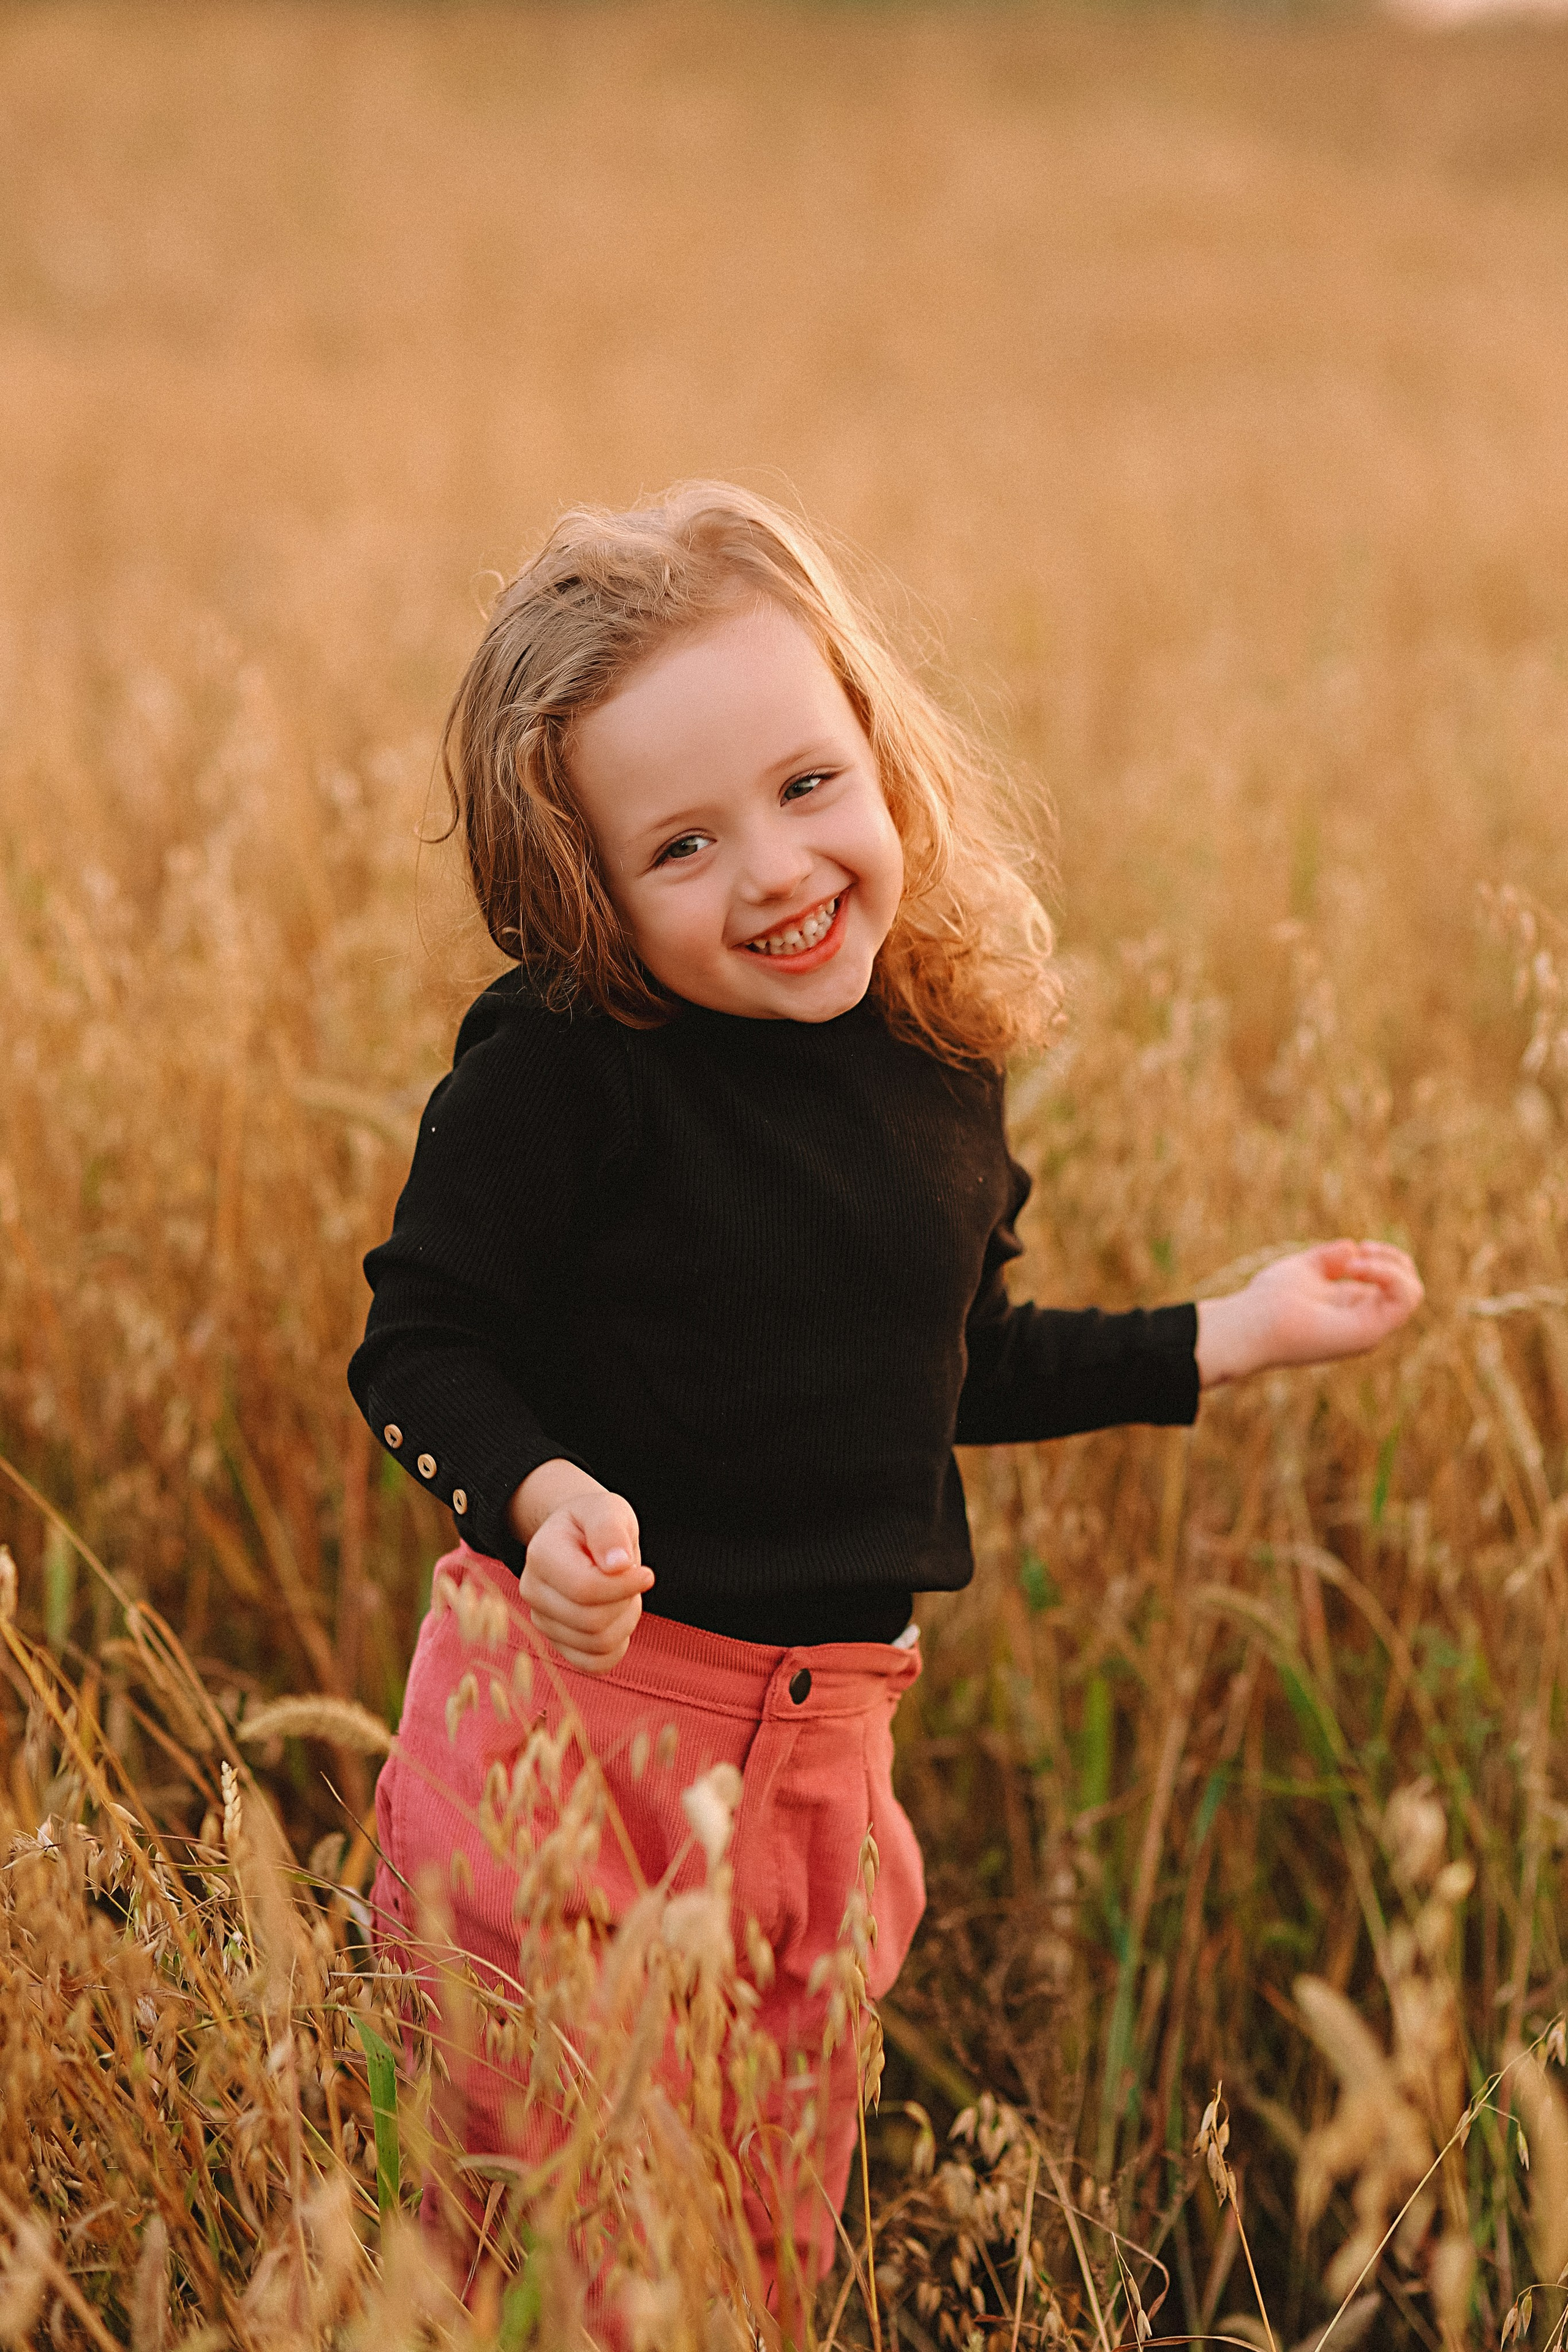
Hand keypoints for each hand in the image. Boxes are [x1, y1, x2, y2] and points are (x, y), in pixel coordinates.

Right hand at [509, 1460, 653, 1672]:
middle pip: (592, 1621)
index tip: (647, 1574)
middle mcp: (532, 1591)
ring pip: (597, 1644)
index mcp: (541, 1555)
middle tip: (632, 1580)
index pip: (585, 1589)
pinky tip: (617, 1618)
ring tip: (622, 1594)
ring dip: (625, 1621)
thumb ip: (610, 1530)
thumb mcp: (607, 1509)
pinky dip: (616, 1647)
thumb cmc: (596, 1521)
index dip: (624, 1587)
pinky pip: (593, 1664)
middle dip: (626, 1603)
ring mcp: (541, 1620)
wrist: (579, 1536)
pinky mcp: (556, 1642)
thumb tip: (618, 1565)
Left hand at [1195, 1240, 1423, 1387]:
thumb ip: (1329, 1259)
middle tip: (1360, 1251)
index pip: (1393, 1282)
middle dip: (1393, 1259)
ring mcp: (1370, 1330)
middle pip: (1411, 1287)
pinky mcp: (1369, 1332)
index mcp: (1353, 1308)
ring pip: (1414, 1293)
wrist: (1252, 1323)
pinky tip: (1356, 1268)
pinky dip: (1388, 1275)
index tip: (1357, 1247)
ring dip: (1390, 1265)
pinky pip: (1404, 1300)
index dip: (1384, 1258)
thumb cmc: (1269, 1299)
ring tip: (1355, 1263)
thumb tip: (1352, 1247)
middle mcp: (1366, 1322)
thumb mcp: (1305, 1268)